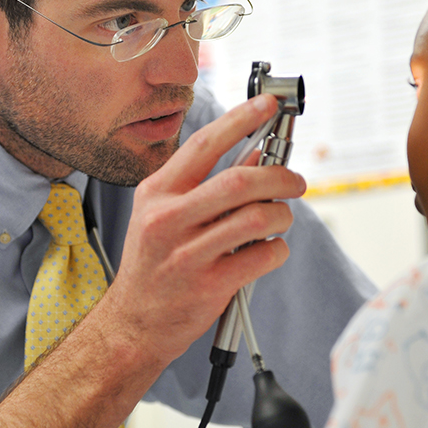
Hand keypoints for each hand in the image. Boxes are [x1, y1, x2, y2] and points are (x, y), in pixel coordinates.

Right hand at [103, 93, 306, 364]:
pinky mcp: (208, 286)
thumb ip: (207, 184)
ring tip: (280, 220)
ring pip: (257, 218)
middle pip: (240, 181)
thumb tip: (257, 153)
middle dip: (279, 176)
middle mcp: (167, 219)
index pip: (205, 145)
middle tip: (295, 182)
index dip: (241, 119)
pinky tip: (269, 252)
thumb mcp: (166, 215)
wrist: (133, 323)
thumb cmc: (155, 265)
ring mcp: (187, 254)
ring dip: (282, 216)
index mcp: (157, 193)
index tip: (267, 104)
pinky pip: (262, 257)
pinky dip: (277, 250)